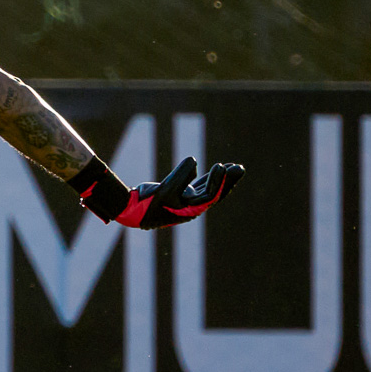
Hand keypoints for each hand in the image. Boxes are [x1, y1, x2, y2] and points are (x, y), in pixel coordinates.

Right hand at [117, 157, 243, 228]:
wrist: (130, 209)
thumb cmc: (147, 203)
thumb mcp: (163, 189)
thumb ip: (180, 175)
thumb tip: (194, 160)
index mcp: (191, 211)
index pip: (211, 196)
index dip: (219, 181)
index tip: (221, 166)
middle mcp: (192, 207)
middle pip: (216, 193)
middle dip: (228, 180)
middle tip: (240, 168)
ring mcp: (187, 201)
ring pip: (209, 188)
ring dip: (221, 177)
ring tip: (233, 166)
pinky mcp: (180, 194)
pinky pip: (198, 185)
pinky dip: (207, 176)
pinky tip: (215, 168)